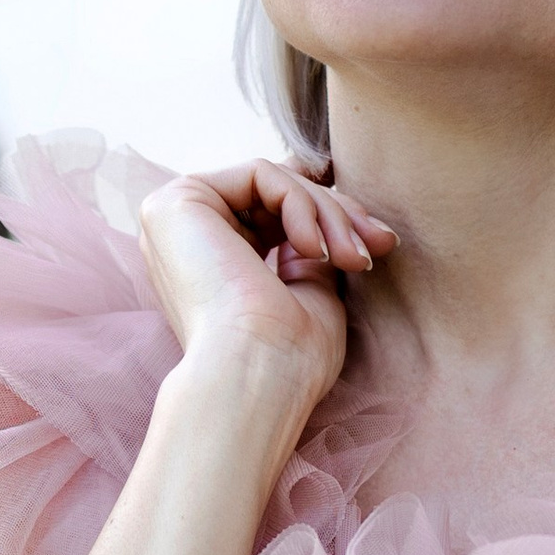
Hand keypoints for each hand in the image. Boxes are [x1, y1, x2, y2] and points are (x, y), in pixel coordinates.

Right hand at [137, 161, 394, 428]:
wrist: (257, 380)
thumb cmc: (287, 361)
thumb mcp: (310, 291)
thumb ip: (309, 245)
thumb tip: (338, 212)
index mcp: (208, 262)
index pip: (275, 215)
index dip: (333, 219)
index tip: (380, 243)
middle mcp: (184, 238)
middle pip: (275, 195)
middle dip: (340, 215)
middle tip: (379, 245)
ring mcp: (174, 218)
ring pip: (273, 182)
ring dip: (329, 214)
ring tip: (354, 258)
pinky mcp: (177, 201)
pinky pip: (260, 174)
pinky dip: (301, 205)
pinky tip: (313, 251)